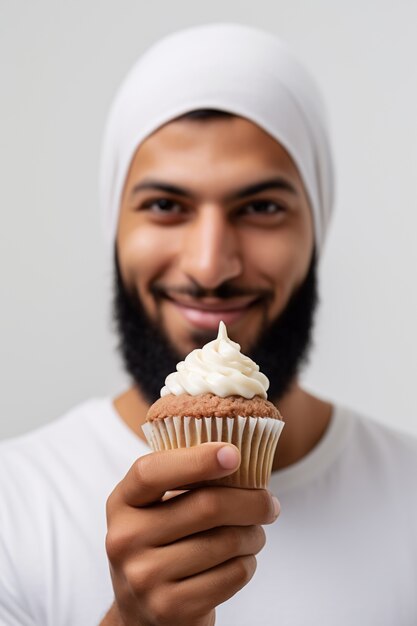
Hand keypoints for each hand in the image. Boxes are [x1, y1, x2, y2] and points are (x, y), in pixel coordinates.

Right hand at [104, 443, 279, 625]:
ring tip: (253, 535)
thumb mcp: (156, 509)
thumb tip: (237, 456)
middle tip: (269, 503)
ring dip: (253, 535)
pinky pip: (232, 574)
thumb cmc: (162, 545)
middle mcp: (125, 539)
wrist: (143, 614)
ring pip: (227, 541)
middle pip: (206, 505)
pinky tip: (239, 561)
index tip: (234, 454)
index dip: (196, 459)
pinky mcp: (170, 608)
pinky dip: (247, 564)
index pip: (152, 472)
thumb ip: (184, 480)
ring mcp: (145, 577)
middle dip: (251, 501)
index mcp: (122, 503)